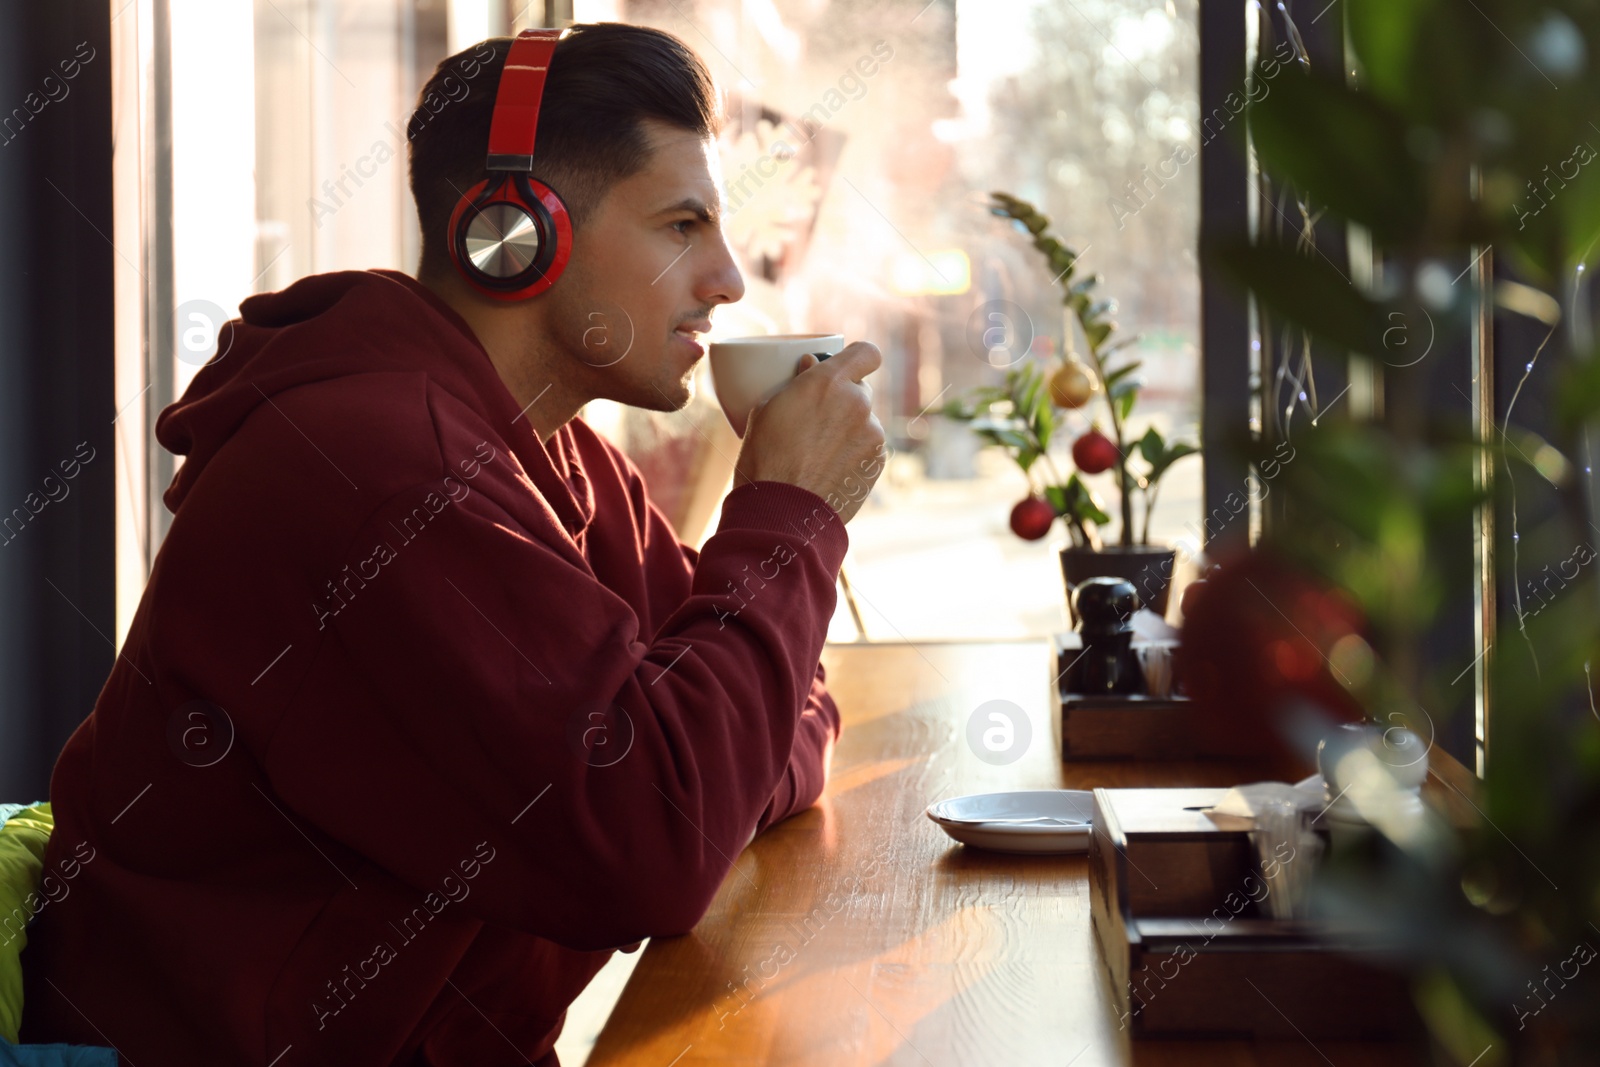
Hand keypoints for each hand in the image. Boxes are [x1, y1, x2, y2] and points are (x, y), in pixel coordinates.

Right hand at [733, 342, 886, 524]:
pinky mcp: (878, 462)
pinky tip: (828, 469)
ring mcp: (872, 433)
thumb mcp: (767, 408)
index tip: (846, 368)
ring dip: (848, 429)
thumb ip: (797, 381)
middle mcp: (858, 402)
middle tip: (818, 418)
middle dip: (844, 399)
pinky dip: (853, 453)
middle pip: (861, 390)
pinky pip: (868, 447)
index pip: (866, 353)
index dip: (858, 359)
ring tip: (817, 453)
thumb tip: (811, 364)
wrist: (781, 511)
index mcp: (829, 381)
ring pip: (864, 422)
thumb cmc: (765, 457)